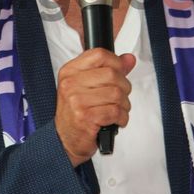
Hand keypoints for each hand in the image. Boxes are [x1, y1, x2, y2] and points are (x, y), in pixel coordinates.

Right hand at [54, 48, 135, 165]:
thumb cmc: (77, 111)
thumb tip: (129, 59)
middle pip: (112, 74)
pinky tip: (116, 120)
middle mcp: (70, 84)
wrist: (65, 139)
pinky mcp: (85, 117)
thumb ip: (110, 69)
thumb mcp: (88, 86)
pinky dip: (122, 117)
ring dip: (124, 104)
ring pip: (116, 93)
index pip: (99, 54)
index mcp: (70, 71)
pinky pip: (115, 111)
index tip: (119, 73)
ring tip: (118, 109)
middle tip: (120, 96)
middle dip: (124, 87)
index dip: (116, 62)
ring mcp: (76, 101)